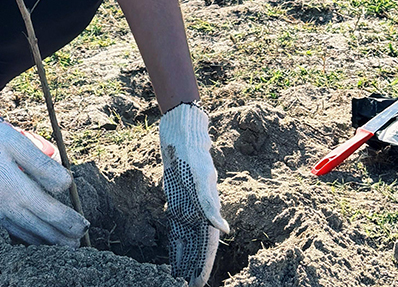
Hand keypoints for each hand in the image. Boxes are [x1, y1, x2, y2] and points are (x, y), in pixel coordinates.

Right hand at [0, 91, 88, 246]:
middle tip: (75, 244)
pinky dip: (16, 233)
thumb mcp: (16, 142)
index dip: (67, 220)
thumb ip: (41, 165)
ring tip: (56, 244)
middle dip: (57, 237)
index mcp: (10, 185)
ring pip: (16, 231)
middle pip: (34, 227)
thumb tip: (67, 185)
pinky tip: (27, 235)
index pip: (47, 210)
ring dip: (38, 240)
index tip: (82, 226)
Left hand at [159, 103, 228, 286]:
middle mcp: (199, 205)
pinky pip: (178, 222)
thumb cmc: (192, 149)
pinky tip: (174, 249)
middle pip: (197, 243)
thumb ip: (209, 202)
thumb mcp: (200, 175)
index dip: (203, 262)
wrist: (181, 126)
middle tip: (188, 284)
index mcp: (207, 204)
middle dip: (194, 264)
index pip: (207, 241)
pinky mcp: (178, 194)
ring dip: (185, 255)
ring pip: (188, 235)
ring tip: (180, 274)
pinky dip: (177, 238)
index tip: (199, 282)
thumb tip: (223, 230)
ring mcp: (189, 200)